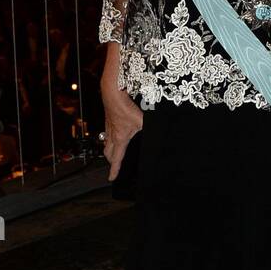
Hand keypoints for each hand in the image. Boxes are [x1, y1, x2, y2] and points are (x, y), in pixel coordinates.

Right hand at [100, 54, 142, 180]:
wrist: (112, 91)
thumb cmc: (125, 106)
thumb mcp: (142, 120)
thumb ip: (151, 128)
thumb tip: (164, 135)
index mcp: (120, 138)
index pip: (117, 159)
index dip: (114, 170)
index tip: (112, 178)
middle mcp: (112, 133)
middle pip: (108, 152)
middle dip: (111, 160)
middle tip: (114, 166)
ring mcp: (109, 125)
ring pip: (106, 142)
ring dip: (109, 149)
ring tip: (113, 153)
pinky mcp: (108, 117)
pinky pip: (107, 131)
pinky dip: (110, 137)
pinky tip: (115, 132)